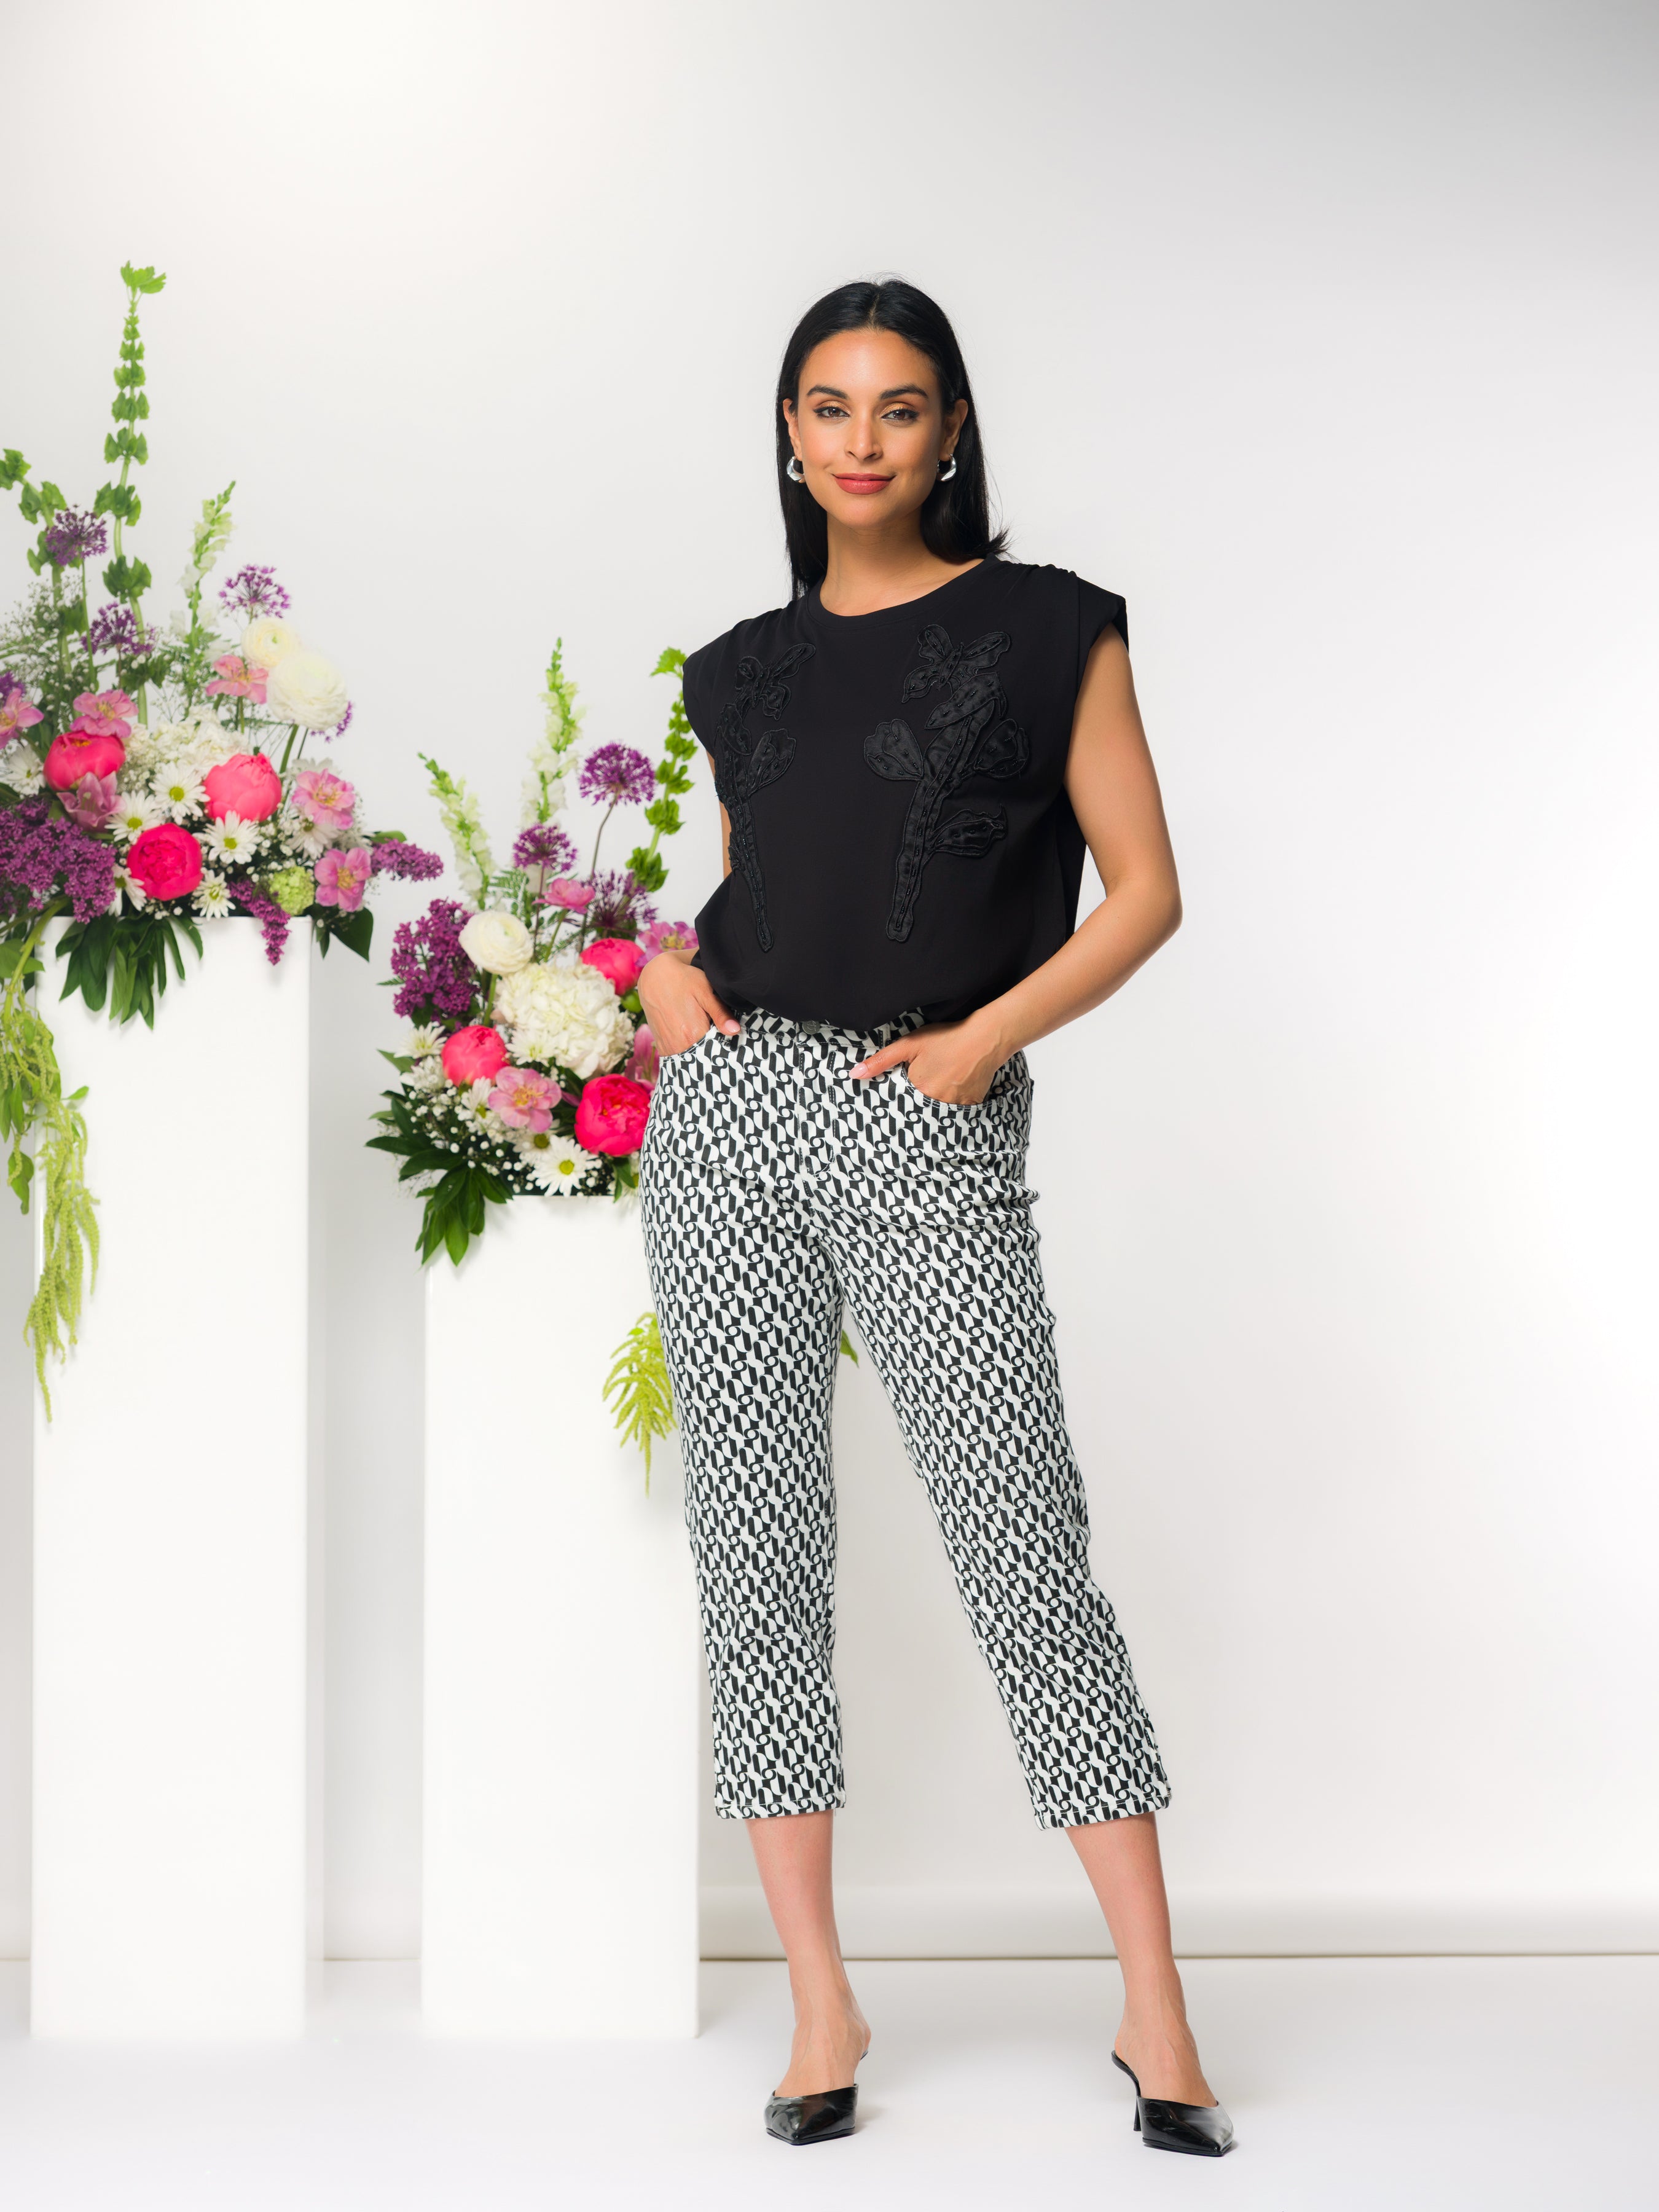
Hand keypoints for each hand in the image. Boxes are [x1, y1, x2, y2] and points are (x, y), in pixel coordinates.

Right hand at [636, 949, 740, 1057]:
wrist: (654, 977)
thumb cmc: (683, 980)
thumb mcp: (705, 991)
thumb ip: (720, 1013)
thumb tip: (735, 1031)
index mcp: (693, 1034)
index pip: (717, 1051)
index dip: (725, 1045)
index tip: (727, 1035)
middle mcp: (679, 1046)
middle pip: (704, 1057)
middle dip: (712, 1048)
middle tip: (713, 1028)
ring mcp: (669, 1048)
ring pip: (692, 1058)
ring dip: (699, 1050)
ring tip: (701, 1029)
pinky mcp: (662, 1046)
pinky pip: (679, 1057)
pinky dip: (687, 1050)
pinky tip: (690, 1035)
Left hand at [849, 1015, 1005, 1103]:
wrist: (986, 1037)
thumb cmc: (947, 1038)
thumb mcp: (909, 1045)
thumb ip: (881, 1061)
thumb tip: (854, 1075)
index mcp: (918, 1090)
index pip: (900, 1105)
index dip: (899, 1100)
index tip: (901, 1095)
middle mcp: (936, 1103)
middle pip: (918, 1110)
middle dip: (917, 1103)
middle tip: (925, 1085)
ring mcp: (955, 1107)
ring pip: (937, 1112)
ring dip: (934, 1104)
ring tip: (939, 1086)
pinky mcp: (971, 1105)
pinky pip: (956, 1112)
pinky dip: (952, 1104)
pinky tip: (954, 1087)